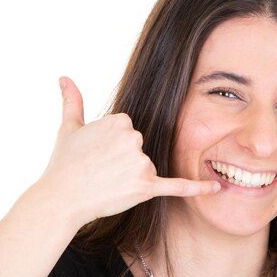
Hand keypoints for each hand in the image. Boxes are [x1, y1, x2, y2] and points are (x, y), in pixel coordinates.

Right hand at [36, 76, 219, 226]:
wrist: (60, 198)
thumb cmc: (63, 164)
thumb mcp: (68, 128)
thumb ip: (72, 100)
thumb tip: (64, 78)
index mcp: (122, 121)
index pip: (130, 131)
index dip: (114, 146)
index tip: (98, 154)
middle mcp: (134, 138)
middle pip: (141, 148)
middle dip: (123, 160)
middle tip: (100, 170)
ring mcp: (141, 162)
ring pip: (147, 166)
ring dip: (131, 176)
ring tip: (106, 181)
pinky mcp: (146, 185)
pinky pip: (177, 185)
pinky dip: (197, 187)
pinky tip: (216, 188)